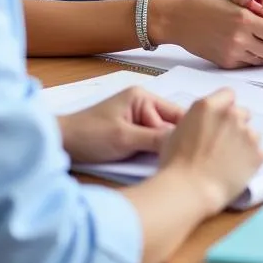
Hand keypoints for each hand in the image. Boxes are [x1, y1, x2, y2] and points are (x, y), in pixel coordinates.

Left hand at [60, 87, 184, 164]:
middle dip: (176, 142)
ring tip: (177, 165)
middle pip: (170, 125)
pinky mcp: (130, 132)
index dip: (189, 131)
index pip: (176, 113)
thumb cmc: (90, 136)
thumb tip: (184, 142)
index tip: (202, 150)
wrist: (60, 143)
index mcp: (143, 97)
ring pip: (160, 136)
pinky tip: (161, 164)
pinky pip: (149, 141)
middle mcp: (143, 104)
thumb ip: (155, 139)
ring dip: (164, 149)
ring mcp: (136, 118)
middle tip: (189, 163)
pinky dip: (153, 152)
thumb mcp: (125, 139)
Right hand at [159, 88, 262, 212]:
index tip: (219, 120)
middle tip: (222, 143)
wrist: (190, 190)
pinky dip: (249, 160)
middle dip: (234, 125)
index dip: (224, 107)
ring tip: (228, 160)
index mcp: (210, 106)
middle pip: (242, 113)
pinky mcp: (258, 154)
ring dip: (243, 142)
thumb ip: (196, 120)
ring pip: (251, 133)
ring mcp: (247, 134)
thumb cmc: (176, 163)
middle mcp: (232, 115)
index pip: (228, 94)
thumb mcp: (177, 131)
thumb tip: (202, 125)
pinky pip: (257, 153)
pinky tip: (235, 170)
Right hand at [163, 0, 262, 67]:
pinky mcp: (224, 63)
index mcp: (245, 18)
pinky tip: (245, 47)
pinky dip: (252, 58)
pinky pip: (248, 64)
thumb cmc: (207, 6)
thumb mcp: (236, 3)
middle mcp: (240, 37)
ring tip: (260, 43)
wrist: (178, 18)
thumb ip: (260, 15)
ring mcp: (232, 52)